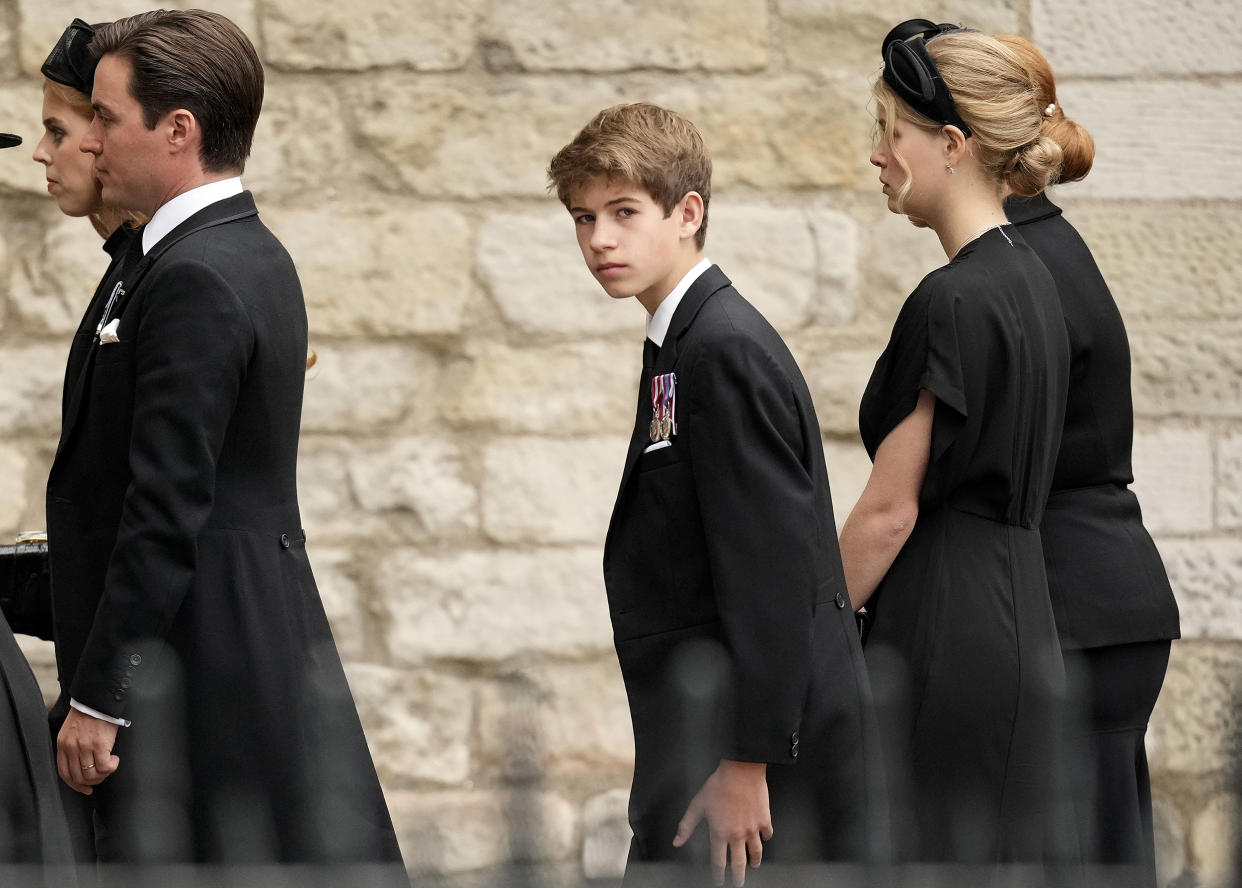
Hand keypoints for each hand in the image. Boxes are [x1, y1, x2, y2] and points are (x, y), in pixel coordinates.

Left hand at [57, 707, 119, 794]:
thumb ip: (71, 748)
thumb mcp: (71, 732)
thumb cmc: (87, 714)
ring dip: (103, 775)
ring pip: (92, 774)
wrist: (97, 700)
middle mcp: (72, 748)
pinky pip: (105, 766)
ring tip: (109, 766)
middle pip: (79, 777)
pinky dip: (111, 767)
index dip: (76, 785)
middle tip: (101, 776)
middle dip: (92, 782)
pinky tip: (115, 760)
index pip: (65, 773)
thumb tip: (80, 765)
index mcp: (63, 745)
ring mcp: (85, 747)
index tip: (85, 788)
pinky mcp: (100, 744)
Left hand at [672, 759, 772, 886]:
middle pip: (738, 863)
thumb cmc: (718, 785)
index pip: (718, 861)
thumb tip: (677, 842)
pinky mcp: (764, 820)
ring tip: (754, 865)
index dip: (717, 874)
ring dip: (754, 861)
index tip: (718, 880)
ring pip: (756, 852)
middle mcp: (737, 835)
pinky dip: (766, 838)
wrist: (741, 770)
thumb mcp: (697, 805)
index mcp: (719, 833)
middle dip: (738, 876)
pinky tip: (764, 839)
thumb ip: (686, 826)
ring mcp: (752, 829)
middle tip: (738, 882)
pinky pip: (767, 834)